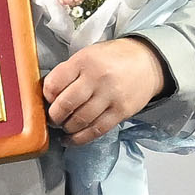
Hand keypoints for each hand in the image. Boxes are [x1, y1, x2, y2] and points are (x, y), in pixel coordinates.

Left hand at [42, 38, 165, 145]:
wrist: (148, 62)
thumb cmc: (111, 59)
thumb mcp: (86, 55)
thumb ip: (67, 72)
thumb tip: (46, 94)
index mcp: (84, 61)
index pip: (54, 84)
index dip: (46, 96)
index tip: (46, 100)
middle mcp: (97, 79)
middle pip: (66, 104)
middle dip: (54, 116)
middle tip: (52, 118)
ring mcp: (111, 96)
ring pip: (80, 120)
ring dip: (67, 128)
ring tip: (63, 127)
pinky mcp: (122, 112)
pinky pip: (97, 130)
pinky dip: (80, 138)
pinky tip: (71, 139)